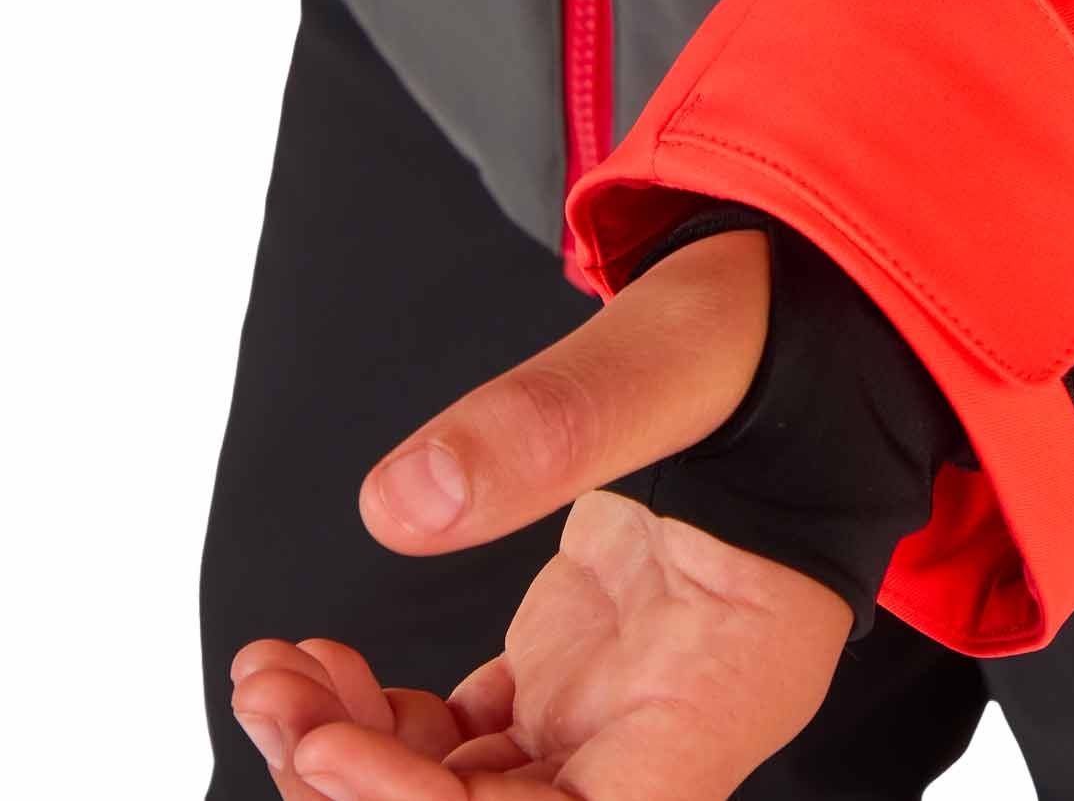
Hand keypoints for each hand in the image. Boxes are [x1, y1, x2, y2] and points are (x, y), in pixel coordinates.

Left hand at [229, 229, 852, 798]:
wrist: (800, 320)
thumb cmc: (778, 335)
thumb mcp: (676, 355)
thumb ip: (557, 422)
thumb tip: (400, 505)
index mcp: (732, 680)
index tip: (335, 746)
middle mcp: (674, 720)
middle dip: (372, 789)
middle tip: (276, 697)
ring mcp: (617, 700)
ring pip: (469, 797)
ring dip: (353, 759)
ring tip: (273, 673)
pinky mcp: (573, 665)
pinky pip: (464, 748)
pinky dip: (379, 723)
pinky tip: (325, 660)